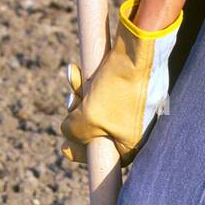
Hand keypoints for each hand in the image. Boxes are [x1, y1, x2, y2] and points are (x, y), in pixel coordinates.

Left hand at [61, 0, 181, 164]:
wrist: (140, 49)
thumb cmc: (117, 89)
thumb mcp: (88, 118)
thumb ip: (74, 131)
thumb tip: (68, 131)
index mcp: (133, 143)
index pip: (103, 156)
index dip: (81, 149)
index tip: (65, 145)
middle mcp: (139, 127)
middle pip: (99, 128)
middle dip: (79, 114)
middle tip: (71, 101)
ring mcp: (139, 106)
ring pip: (101, 106)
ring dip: (82, 94)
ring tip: (74, 77)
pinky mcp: (137, 86)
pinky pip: (109, 90)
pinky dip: (93, 83)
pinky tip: (80, 71)